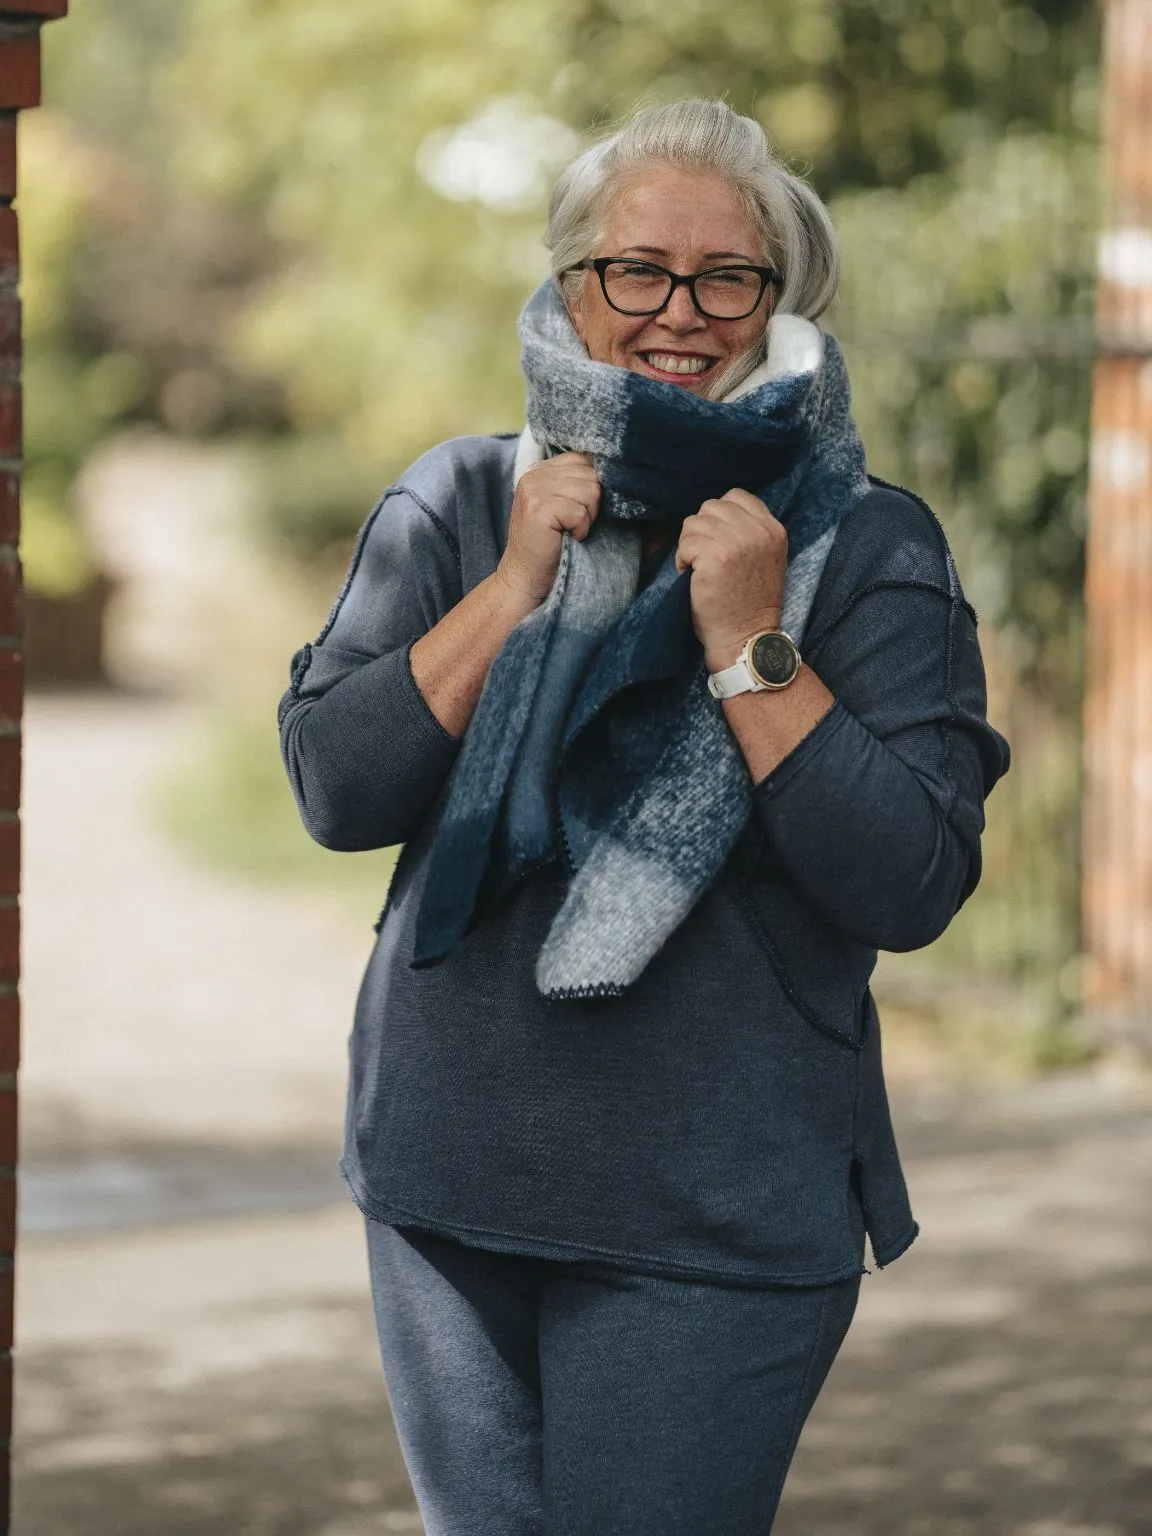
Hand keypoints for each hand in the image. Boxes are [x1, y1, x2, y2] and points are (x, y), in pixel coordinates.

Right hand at [495, 451, 600, 608]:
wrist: (526, 578)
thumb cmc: (552, 546)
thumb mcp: (566, 506)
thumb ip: (583, 484)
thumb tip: (623, 472)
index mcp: (542, 469)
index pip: (585, 459)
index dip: (594, 485)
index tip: (581, 509)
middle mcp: (536, 473)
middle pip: (591, 474)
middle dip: (592, 504)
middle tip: (573, 525)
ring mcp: (535, 489)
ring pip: (590, 491)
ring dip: (587, 518)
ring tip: (569, 531)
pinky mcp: (539, 509)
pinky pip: (580, 512)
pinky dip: (580, 530)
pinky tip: (567, 538)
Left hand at [675, 489, 786, 669]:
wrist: (747, 637)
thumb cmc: (750, 603)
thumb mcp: (765, 557)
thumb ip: (749, 531)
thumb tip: (716, 513)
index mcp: (772, 528)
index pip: (736, 496)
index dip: (718, 517)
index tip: (717, 542)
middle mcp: (757, 531)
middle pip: (710, 507)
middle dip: (701, 531)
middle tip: (705, 558)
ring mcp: (736, 542)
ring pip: (693, 523)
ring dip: (690, 546)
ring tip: (700, 569)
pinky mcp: (715, 556)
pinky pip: (684, 544)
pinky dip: (682, 562)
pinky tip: (694, 579)